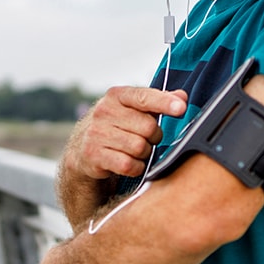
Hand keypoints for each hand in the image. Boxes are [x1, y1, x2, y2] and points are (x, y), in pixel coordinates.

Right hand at [62, 86, 186, 180]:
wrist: (82, 148)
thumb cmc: (116, 125)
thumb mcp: (133, 109)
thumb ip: (158, 101)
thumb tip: (182, 96)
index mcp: (116, 95)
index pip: (144, 97)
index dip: (165, 103)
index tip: (180, 109)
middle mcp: (104, 111)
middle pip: (148, 127)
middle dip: (154, 136)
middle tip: (147, 138)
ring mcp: (96, 133)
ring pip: (140, 147)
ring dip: (144, 153)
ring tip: (136, 150)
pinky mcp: (93, 155)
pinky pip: (129, 165)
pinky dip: (136, 167)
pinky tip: (130, 163)